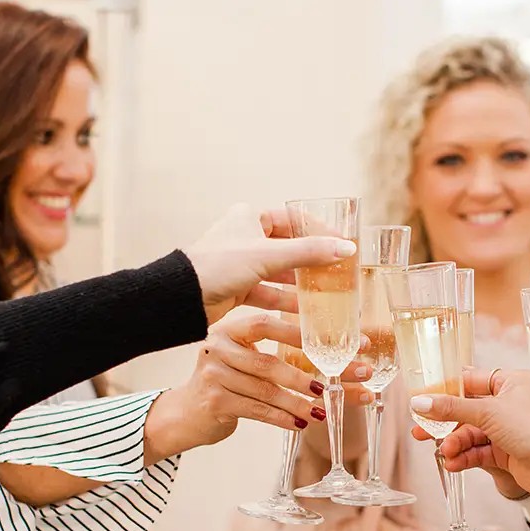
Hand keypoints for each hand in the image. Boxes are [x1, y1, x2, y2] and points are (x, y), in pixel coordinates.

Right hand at [147, 314, 330, 457]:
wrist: (185, 413)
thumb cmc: (225, 384)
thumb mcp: (243, 361)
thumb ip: (273, 357)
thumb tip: (328, 362)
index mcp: (230, 330)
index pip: (267, 325)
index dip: (300, 334)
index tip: (336, 345)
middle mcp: (218, 347)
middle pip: (270, 363)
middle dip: (308, 376)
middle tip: (338, 384)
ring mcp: (214, 375)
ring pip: (266, 391)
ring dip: (298, 403)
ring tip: (321, 411)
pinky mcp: (215, 401)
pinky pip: (257, 410)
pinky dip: (282, 418)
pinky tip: (299, 423)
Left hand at [185, 204, 356, 324]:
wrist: (182, 298)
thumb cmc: (219, 265)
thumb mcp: (268, 255)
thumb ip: (309, 252)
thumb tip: (347, 247)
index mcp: (250, 217)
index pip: (293, 219)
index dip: (320, 231)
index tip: (343, 244)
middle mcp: (246, 237)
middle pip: (289, 248)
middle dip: (313, 262)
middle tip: (339, 274)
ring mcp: (242, 264)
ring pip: (280, 273)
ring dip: (302, 285)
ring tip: (328, 296)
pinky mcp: (238, 289)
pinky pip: (269, 293)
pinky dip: (285, 302)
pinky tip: (306, 313)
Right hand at [408, 368, 529, 497]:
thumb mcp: (486, 412)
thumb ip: (450, 408)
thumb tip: (420, 402)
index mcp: (510, 383)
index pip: (470, 381)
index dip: (446, 390)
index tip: (423, 398)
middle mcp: (510, 403)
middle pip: (467, 410)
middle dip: (444, 423)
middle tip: (420, 430)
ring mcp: (508, 428)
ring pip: (472, 434)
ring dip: (455, 443)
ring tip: (443, 452)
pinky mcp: (507, 451)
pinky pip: (479, 451)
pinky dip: (466, 457)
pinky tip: (453, 463)